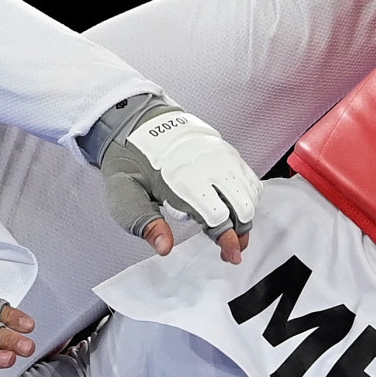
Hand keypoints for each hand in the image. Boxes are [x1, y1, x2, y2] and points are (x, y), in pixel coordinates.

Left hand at [83, 94, 259, 264]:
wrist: (139, 121)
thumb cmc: (131, 161)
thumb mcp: (124, 193)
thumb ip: (144, 222)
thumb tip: (164, 247)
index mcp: (183, 181)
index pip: (218, 218)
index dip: (228, 240)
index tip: (231, 255)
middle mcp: (209, 167)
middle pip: (242, 209)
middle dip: (240, 234)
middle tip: (229, 248)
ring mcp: (222, 157)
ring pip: (250, 196)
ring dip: (245, 218)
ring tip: (231, 231)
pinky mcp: (228, 152)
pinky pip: (251, 180)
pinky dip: (248, 198)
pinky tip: (234, 208)